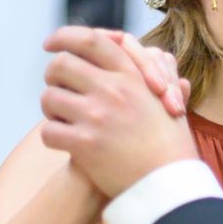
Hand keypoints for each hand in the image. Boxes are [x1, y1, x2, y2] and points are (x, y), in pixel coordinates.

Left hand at [41, 27, 198, 198]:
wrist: (172, 185)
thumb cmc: (173, 148)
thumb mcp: (170, 102)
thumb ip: (159, 77)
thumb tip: (159, 55)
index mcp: (132, 75)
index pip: (90, 40)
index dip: (64, 37)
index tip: (51, 44)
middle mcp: (113, 90)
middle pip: (60, 65)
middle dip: (53, 77)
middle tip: (58, 89)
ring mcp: (97, 115)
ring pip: (49, 98)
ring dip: (51, 109)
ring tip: (63, 120)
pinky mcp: (85, 143)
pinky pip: (49, 131)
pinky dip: (52, 137)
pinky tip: (65, 143)